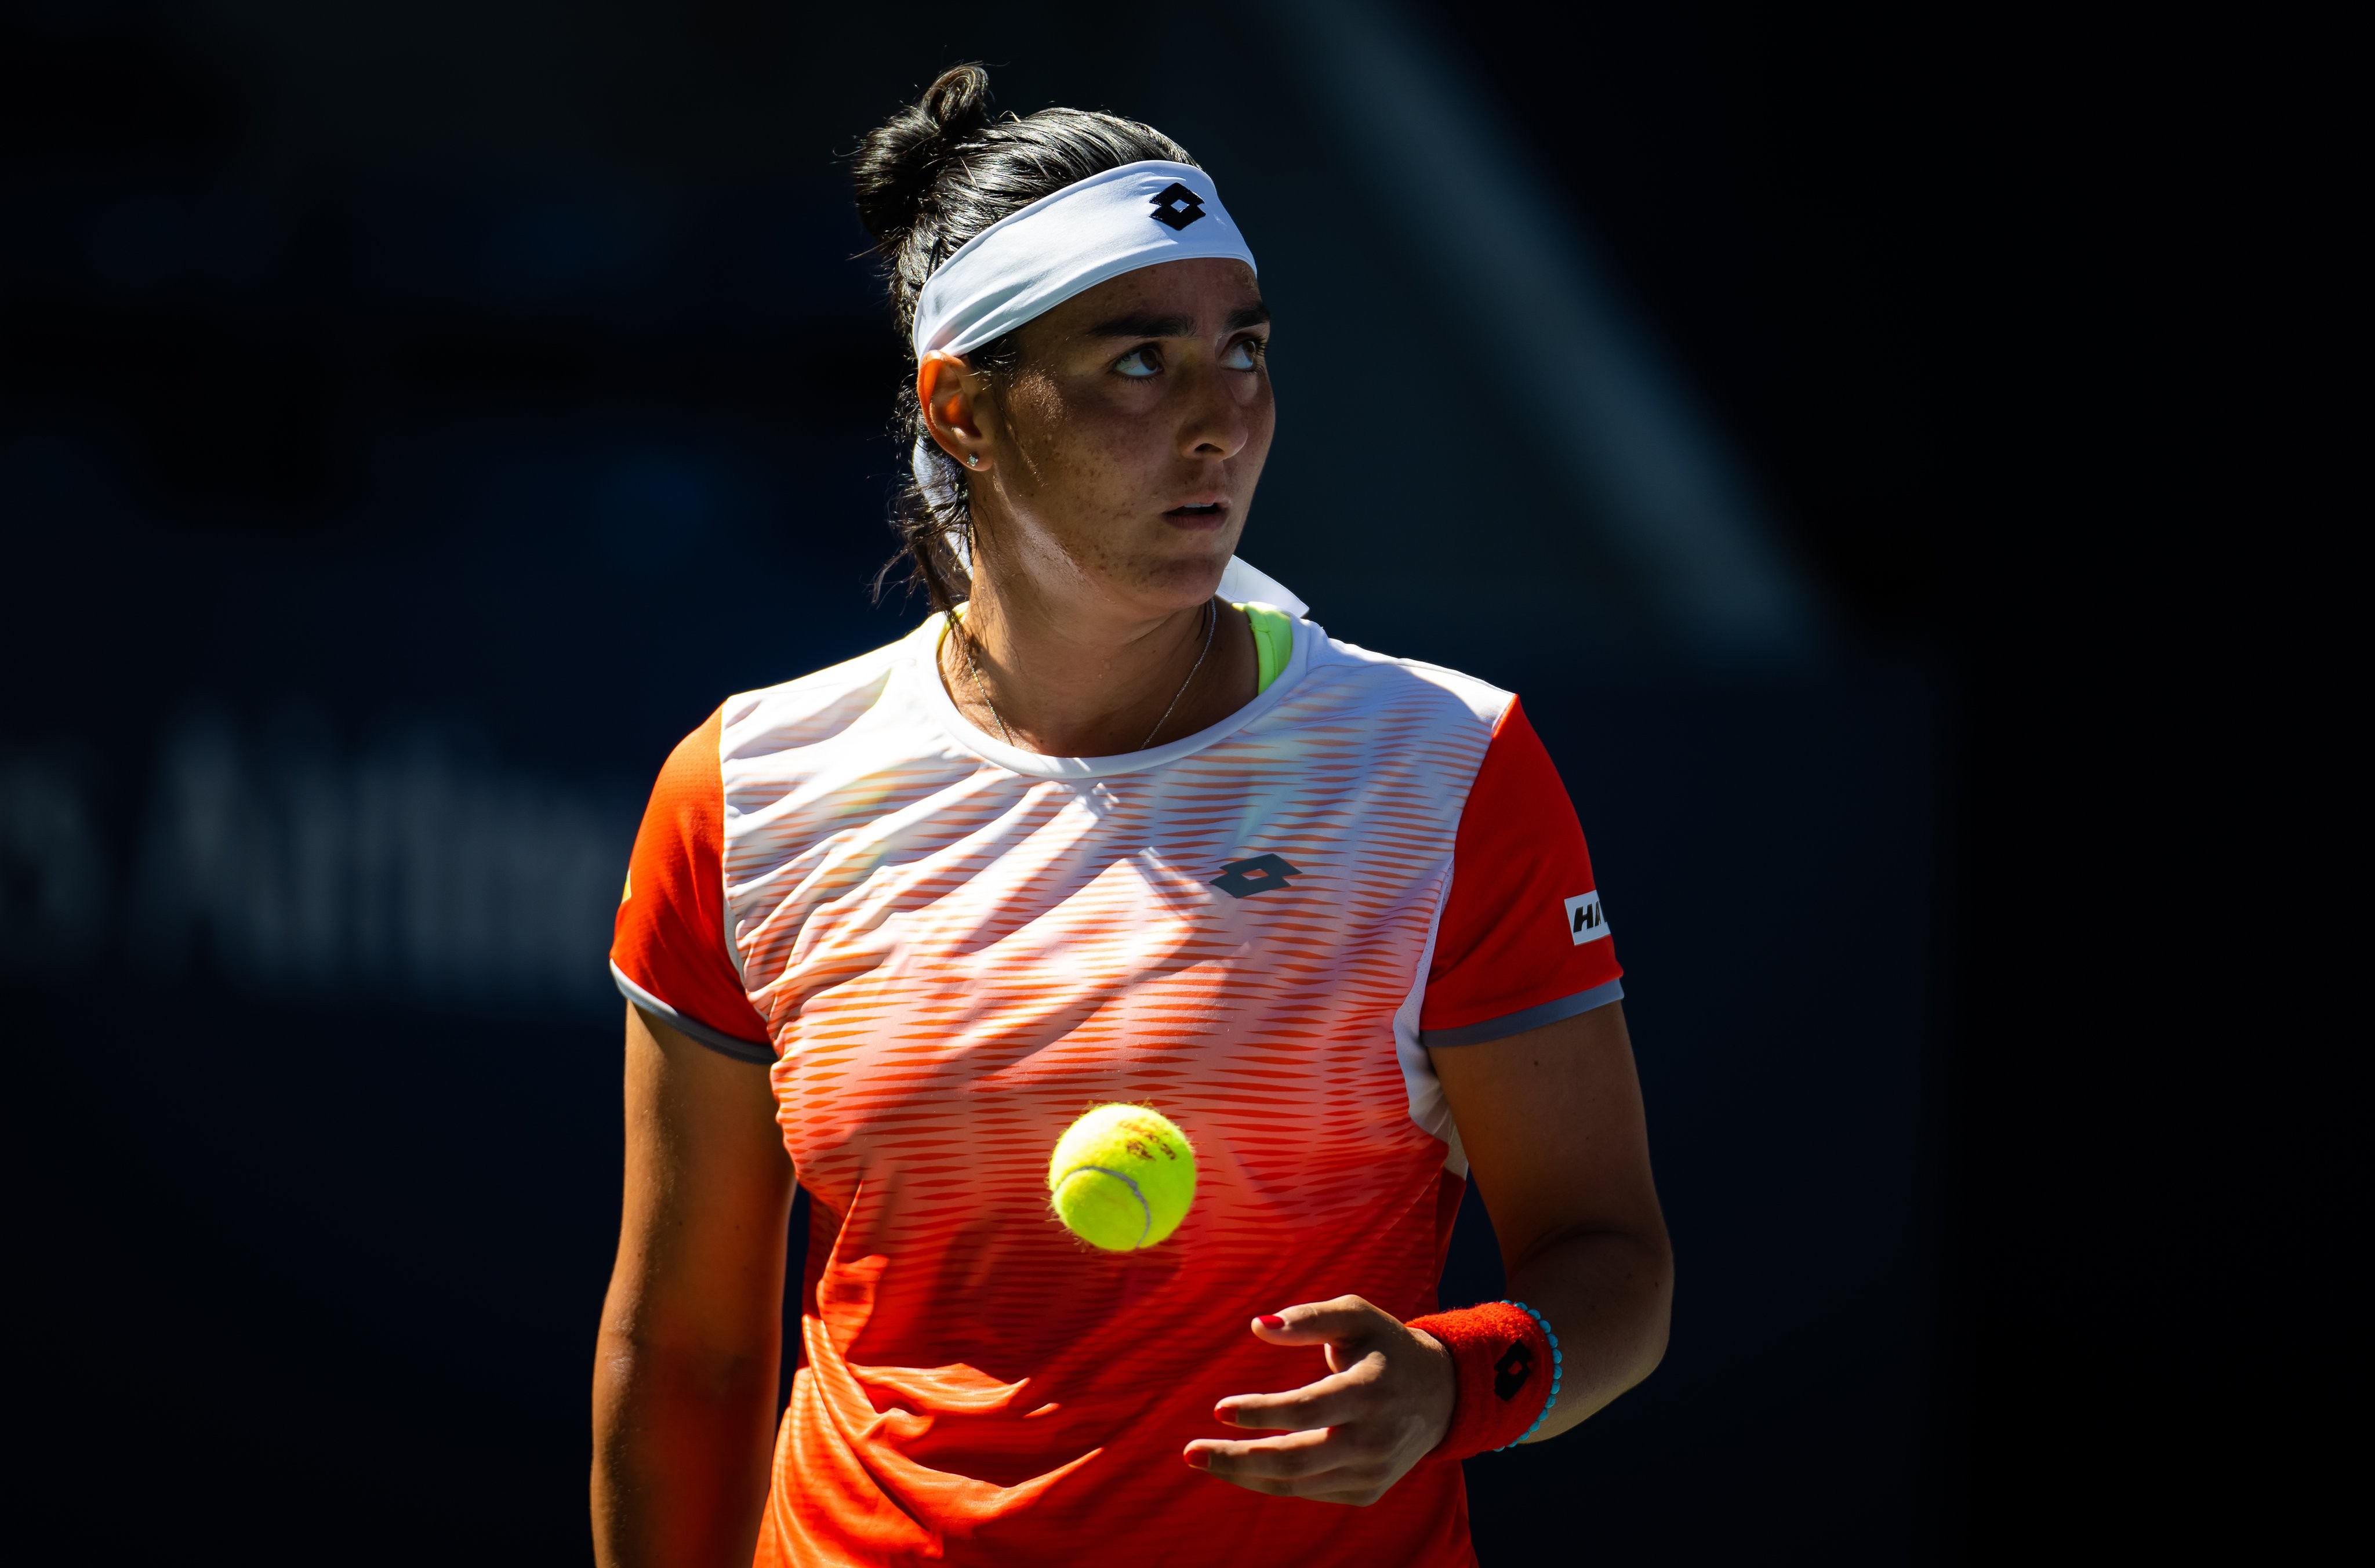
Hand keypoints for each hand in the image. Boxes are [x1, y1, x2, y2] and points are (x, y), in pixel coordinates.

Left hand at [1183, 1295, 1455, 1505]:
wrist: (1442, 1393)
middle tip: (1191, 1452)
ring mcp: (1372, 1471)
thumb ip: (1308, 1317)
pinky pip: (1309, 1490)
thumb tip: (1258, 1325)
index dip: (1262, 1412)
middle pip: (1297, 1460)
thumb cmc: (1384, 1345)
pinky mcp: (1367, 1491)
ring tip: (1203, 1458)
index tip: (1218, 1408)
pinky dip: (1271, 1480)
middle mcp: (1375, 1439)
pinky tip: (1240, 1464)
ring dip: (1244, 1474)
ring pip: (1297, 1483)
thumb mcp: (1355, 1315)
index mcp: (1371, 1391)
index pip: (1309, 1409)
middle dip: (1238, 1459)